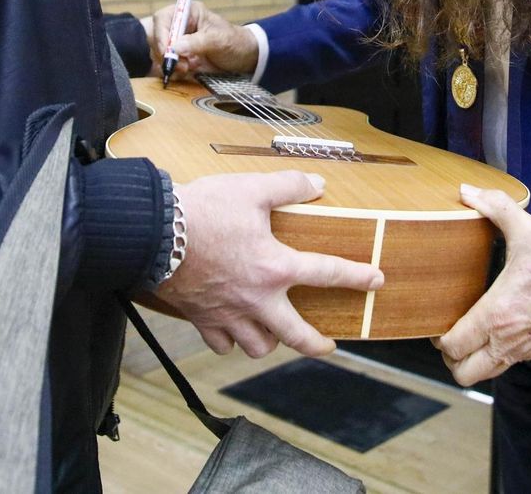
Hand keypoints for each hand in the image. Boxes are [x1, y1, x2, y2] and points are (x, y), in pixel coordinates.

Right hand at [146, 1, 258, 77]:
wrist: (245, 58)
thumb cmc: (235, 42)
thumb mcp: (219, 40)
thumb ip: (197, 42)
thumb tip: (175, 47)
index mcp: (189, 13)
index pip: (164, 19)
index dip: (161, 34)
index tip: (167, 51)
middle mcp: (180, 26)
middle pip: (158, 38)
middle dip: (166, 54)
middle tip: (181, 66)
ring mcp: (178, 43)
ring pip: (160, 54)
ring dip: (170, 65)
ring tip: (188, 69)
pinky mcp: (180, 58)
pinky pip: (168, 66)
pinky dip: (174, 72)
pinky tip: (188, 73)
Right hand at [153, 170, 383, 357]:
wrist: (154, 233)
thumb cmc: (203, 210)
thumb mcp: (251, 188)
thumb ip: (288, 186)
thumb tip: (317, 183)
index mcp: (276, 266)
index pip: (328, 273)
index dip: (357, 277)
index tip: (376, 281)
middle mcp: (257, 299)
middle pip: (296, 335)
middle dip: (317, 344)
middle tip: (329, 346)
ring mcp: (229, 313)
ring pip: (258, 346)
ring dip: (270, 341)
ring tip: (274, 332)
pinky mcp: (202, 318)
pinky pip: (221, 344)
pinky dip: (230, 341)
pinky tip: (232, 330)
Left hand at [435, 184, 530, 386]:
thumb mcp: (526, 230)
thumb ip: (494, 207)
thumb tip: (467, 192)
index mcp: (496, 315)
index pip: (452, 345)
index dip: (438, 338)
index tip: (438, 322)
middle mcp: (507, 340)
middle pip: (463, 371)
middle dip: (451, 357)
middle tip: (450, 335)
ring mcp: (523, 350)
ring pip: (484, 375)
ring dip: (472, 362)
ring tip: (470, 337)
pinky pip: (506, 366)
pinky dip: (495, 356)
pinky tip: (497, 332)